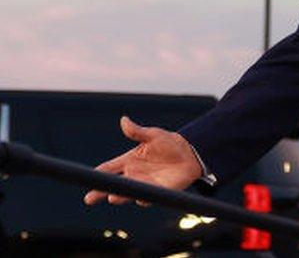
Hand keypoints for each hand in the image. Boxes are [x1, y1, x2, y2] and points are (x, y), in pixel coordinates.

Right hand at [83, 115, 202, 205]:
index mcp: (128, 160)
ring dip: (121, 196)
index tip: (86, 178)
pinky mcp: (158, 191)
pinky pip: (148, 198)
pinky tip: (139, 199)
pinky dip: (143, 199)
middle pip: (113, 185)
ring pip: (128, 193)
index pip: (108, 168)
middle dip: (101, 192)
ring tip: (113, 198)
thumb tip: (124, 120)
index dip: (97, 173)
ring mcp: (145, 184)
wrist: (190, 153)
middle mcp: (133, 174)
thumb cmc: (169, 143)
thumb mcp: (153, 135)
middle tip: (89, 198)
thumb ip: (137, 131)